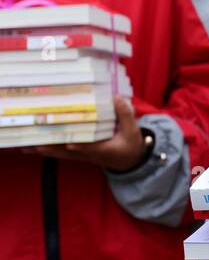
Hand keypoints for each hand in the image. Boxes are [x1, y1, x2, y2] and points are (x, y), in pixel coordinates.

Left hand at [23, 96, 145, 170]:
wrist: (129, 161)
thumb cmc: (130, 145)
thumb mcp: (132, 131)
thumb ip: (125, 115)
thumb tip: (116, 98)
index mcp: (102, 149)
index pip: (86, 147)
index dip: (77, 146)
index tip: (68, 143)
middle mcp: (87, 154)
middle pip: (64, 152)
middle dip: (49, 147)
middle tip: (32, 142)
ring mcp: (80, 155)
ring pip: (58, 154)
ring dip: (41, 149)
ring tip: (24, 145)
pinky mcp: (76, 154)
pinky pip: (57, 153)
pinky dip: (44, 150)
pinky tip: (30, 147)